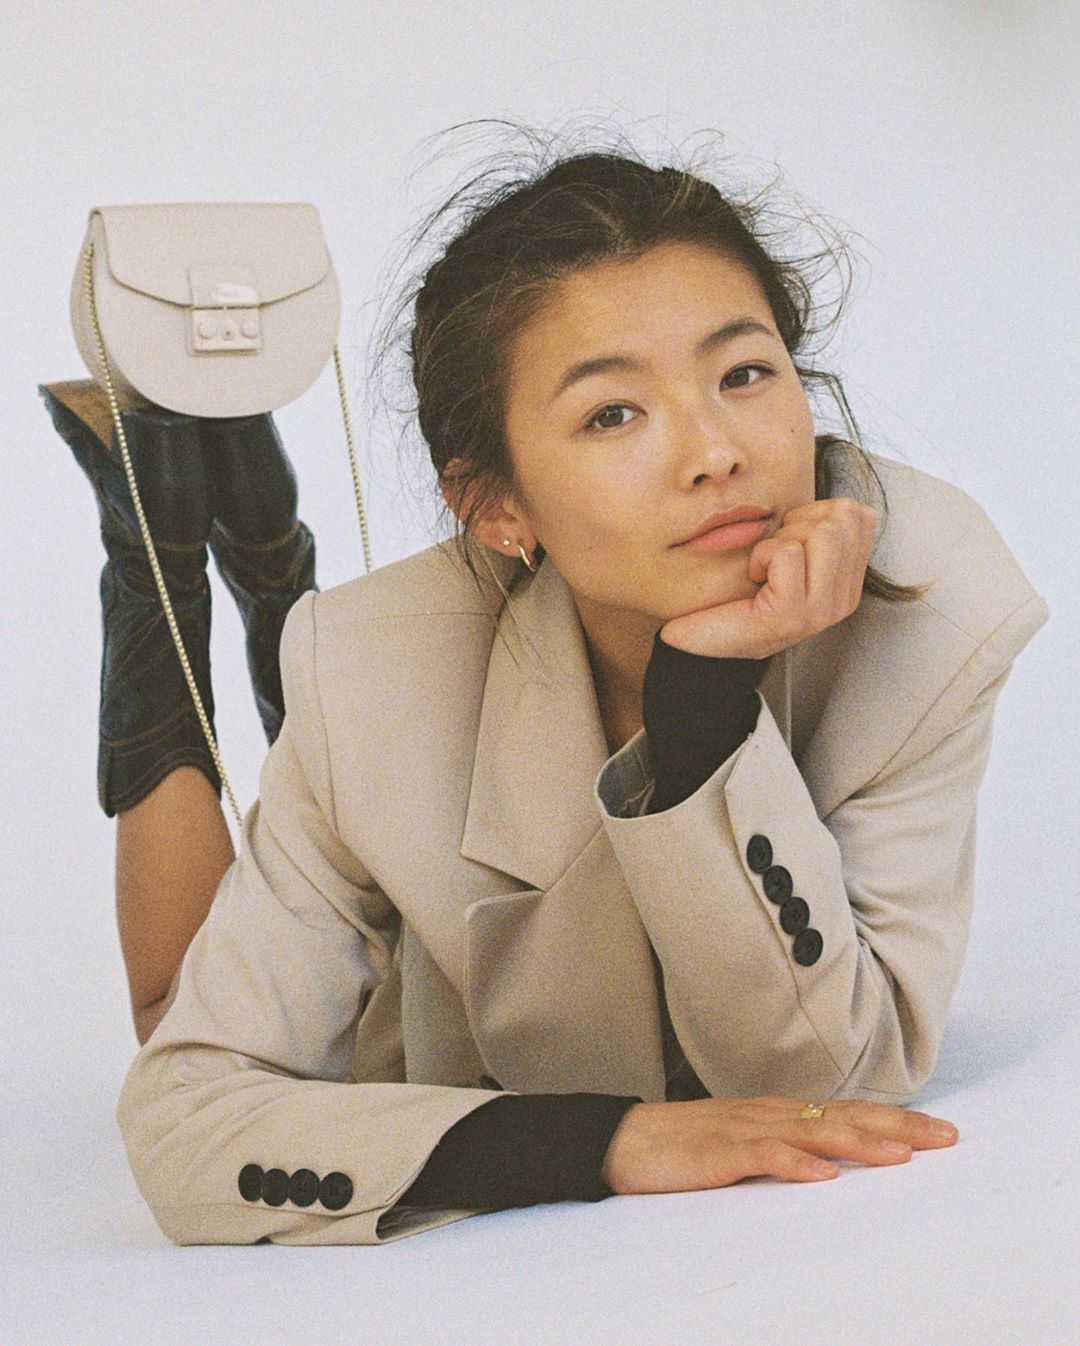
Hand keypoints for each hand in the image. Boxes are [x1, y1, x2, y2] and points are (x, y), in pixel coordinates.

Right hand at [601, 1094, 957, 1193]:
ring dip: (861, 1143)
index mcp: (779, 1113)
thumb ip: (786, 1148)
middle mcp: (771, 1114)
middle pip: (845, 1117)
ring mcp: (746, 1130)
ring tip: (902, 1156)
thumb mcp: (745, 1145)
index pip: (848, 1113)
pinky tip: (824, 1176)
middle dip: (899, 1128)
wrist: (624, 1140)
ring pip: (814, 1133)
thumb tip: (835, 1163)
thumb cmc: (685, 1146)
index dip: (896, 1121)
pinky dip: (797, 1164)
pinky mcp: (719, 1153)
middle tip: (947, 1138)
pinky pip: (764, 1157)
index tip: (941, 1132)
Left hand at [659, 498, 878, 659]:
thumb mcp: (795, 556)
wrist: (701, 633)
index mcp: (848, 584)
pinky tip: (753, 577)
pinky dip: (762, 554)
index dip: (816, 513)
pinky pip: (787, 552)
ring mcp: (821, 611)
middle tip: (775, 554)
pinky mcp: (793, 615)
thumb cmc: (741, 594)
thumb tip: (850, 504)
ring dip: (783, 539)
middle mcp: (842, 600)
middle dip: (802, 521)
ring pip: (825, 531)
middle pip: (847, 517)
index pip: (862, 516)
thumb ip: (823, 532)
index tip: (789, 541)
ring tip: (767, 566)